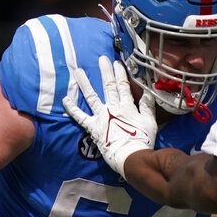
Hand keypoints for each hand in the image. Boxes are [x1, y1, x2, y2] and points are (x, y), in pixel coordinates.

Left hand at [62, 55, 156, 176]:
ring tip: (78, 72)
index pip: (124, 86)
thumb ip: (147, 107)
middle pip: (108, 86)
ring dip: (85, 83)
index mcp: (128, 107)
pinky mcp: (93, 128)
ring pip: (91, 97)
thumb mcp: (150, 122)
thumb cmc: (143, 141)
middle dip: (105, 71)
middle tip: (101, 59)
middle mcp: (113, 108)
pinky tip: (65, 99)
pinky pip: (80, 117)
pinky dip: (72, 108)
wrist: (131, 157)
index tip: (117, 63)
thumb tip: (148, 93)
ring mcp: (102, 117)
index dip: (121, 73)